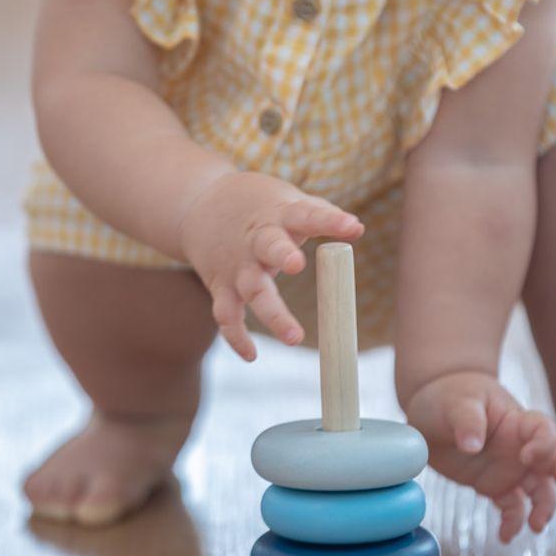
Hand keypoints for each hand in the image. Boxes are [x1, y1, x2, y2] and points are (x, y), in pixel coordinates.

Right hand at [178, 170, 363, 360]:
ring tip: (295, 337)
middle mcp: (256, 240)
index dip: (330, 221)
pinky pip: (227, 315)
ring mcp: (237, 265)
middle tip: (297, 264)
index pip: (308, 214)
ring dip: (272, 313)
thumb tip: (358, 229)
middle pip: (269, 247)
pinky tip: (252, 355)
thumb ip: (320, 214)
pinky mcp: (221, 286)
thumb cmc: (258, 205)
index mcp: (279, 214)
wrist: (197, 204)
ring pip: (252, 289)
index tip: (352, 227)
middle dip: (282, 254)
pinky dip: (236, 336)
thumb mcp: (287, 200)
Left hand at [405, 371, 555, 541]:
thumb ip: (467, 420)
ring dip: (543, 509)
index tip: (527, 457)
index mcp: (516, 420)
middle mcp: (521, 446)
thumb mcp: (457, 401)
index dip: (543, 444)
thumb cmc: (451, 395)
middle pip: (555, 463)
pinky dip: (512, 522)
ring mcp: (511, 468)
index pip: (544, 430)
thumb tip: (471, 446)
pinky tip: (504, 536)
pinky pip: (512, 507)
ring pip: (539, 491)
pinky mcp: (495, 486)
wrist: (434, 409)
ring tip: (535, 526)